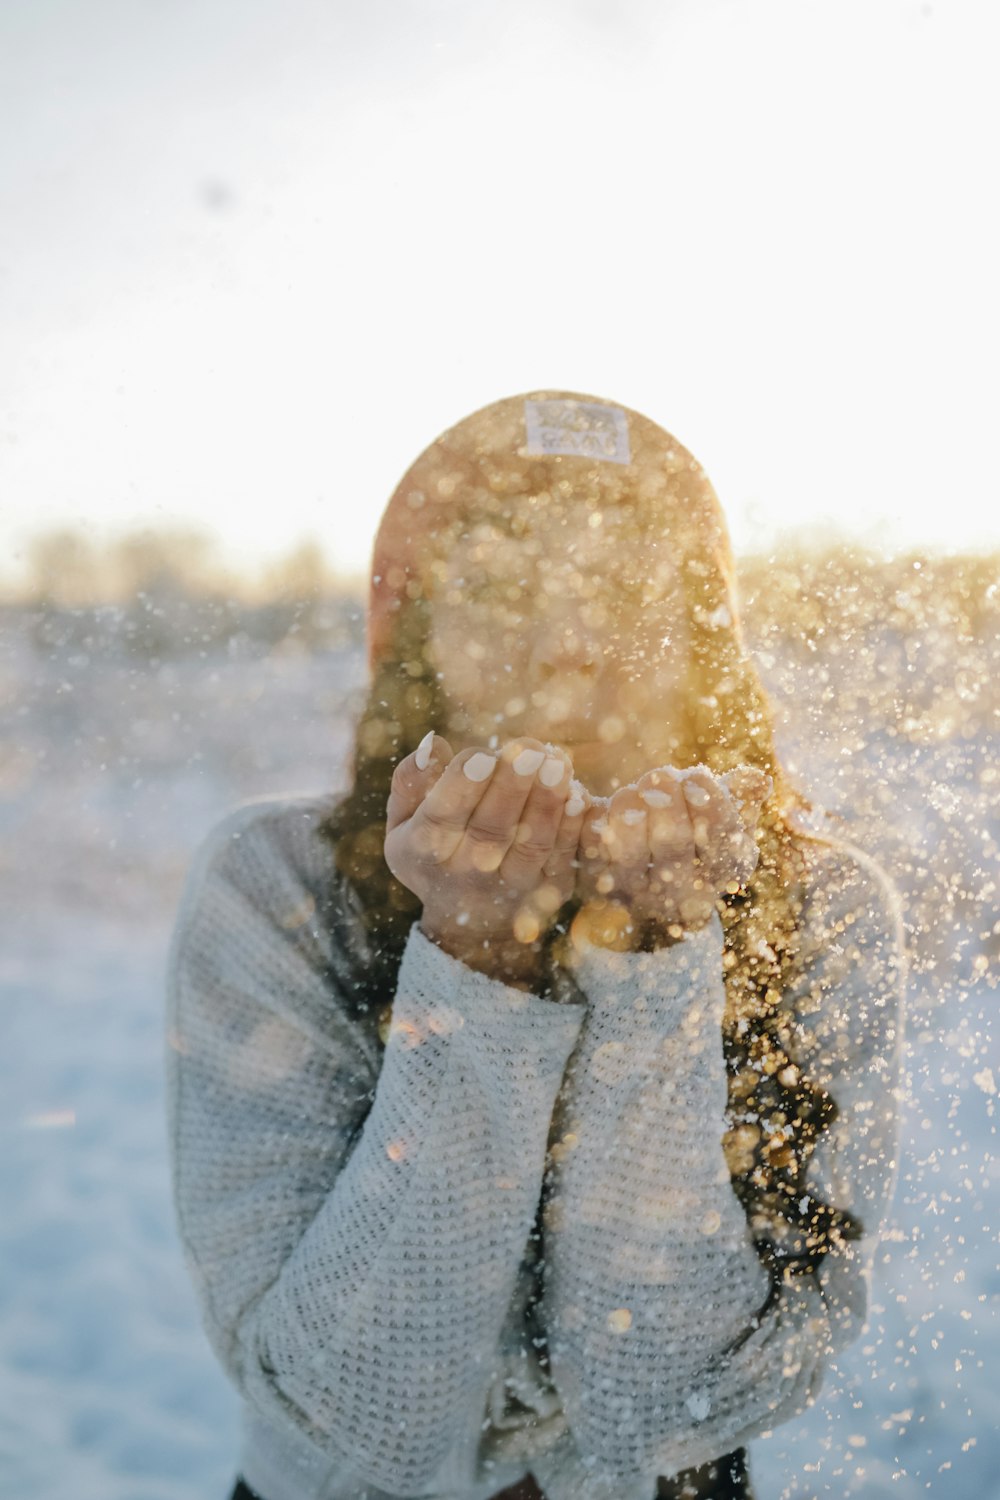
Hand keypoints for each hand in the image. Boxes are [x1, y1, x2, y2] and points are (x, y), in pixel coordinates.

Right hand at [383, 733, 587, 984]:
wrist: (468, 925)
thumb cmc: (433, 850)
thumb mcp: (403, 822)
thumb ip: (411, 781)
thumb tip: (434, 744)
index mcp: (424, 851)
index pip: (440, 817)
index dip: (460, 787)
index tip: (480, 756)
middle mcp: (467, 874)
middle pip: (490, 830)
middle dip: (511, 788)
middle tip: (528, 751)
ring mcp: (511, 885)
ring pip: (531, 844)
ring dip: (546, 803)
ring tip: (556, 763)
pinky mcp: (549, 890)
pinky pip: (564, 858)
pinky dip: (573, 828)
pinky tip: (578, 795)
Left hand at [574, 763, 770, 947]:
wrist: (654, 880)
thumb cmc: (697, 835)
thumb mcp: (727, 817)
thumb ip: (742, 796)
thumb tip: (757, 781)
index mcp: (724, 870)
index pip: (720, 835)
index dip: (707, 800)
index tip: (695, 776)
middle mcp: (684, 893)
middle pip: (672, 838)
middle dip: (665, 796)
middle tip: (660, 776)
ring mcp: (640, 894)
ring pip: (627, 848)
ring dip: (629, 805)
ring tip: (635, 792)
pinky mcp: (602, 886)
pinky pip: (592, 849)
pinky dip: (595, 819)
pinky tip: (601, 806)